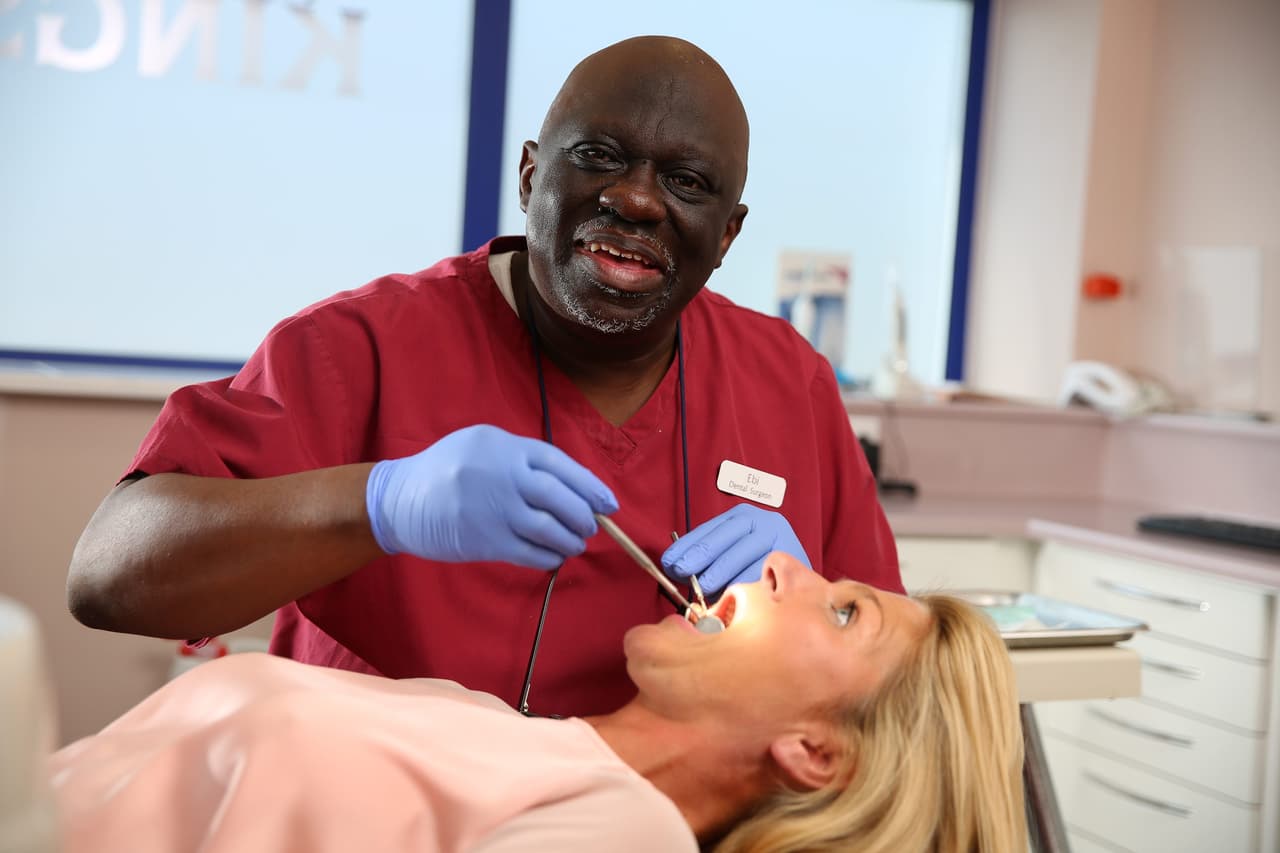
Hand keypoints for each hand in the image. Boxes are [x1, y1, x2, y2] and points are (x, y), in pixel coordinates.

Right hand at [365, 425, 617, 569]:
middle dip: (583, 516)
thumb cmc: (447, 469)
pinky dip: (550, 557)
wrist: (399, 499)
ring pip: (550, 529)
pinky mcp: (486, 541)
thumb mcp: (483, 445)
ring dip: (570, 540)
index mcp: (505, 446)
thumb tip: (572, 488)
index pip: (560, 464)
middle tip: (590, 526)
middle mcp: (503, 475)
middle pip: (561, 498)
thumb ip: (521, 459)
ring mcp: (495, 509)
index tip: (608, 503)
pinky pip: (531, 553)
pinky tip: (555, 557)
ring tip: (575, 544)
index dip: (589, 486)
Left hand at [661, 504, 810, 594]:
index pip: (708, 530)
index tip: (669, 562)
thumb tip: (676, 571)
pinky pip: (762, 571)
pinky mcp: (791, 556)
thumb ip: (707, 561)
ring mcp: (777, 537)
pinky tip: (732, 595)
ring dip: (720, 574)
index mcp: (742, 517)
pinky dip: (745, 584)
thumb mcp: (732, 556)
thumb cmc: (758, 570)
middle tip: (681, 572)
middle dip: (699, 556)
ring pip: (742, 555)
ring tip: (703, 588)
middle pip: (724, 538)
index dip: (686, 546)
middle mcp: (761, 521)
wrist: (802, 579)